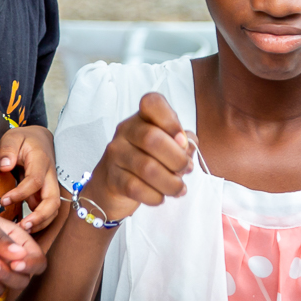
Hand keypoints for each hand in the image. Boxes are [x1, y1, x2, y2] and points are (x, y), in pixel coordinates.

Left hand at [0, 126, 59, 232]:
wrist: (39, 139)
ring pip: (54, 209)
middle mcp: (50, 176)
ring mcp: (51, 186)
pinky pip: (48, 211)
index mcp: (41, 161)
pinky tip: (25, 227)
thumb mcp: (12, 137)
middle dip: (40, 216)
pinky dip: (39, 221)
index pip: (35, 181)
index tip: (4, 200)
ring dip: (41, 222)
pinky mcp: (47, 194)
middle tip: (23, 227)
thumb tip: (5, 166)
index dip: (21, 193)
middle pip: (53, 201)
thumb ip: (8, 149)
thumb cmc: (24, 139)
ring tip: (23, 231)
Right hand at [79, 92, 193, 221]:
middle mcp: (126, 131)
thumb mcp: (168, 146)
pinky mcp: (112, 178)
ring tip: (178, 188)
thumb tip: (188, 147)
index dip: (171, 120)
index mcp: (143, 117)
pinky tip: (161, 197)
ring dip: (170, 182)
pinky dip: (155, 196)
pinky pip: (136, 188)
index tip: (182, 140)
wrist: (112, 183)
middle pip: (152, 139)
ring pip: (146, 168)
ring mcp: (116, 154)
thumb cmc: (147, 159)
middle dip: (177, 159)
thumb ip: (183, 143)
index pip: (151, 103)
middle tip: (184, 170)